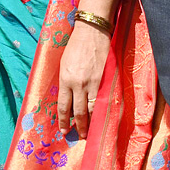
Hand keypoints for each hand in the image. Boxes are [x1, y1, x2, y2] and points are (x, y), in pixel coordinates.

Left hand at [57, 22, 109, 137]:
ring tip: (90, 131)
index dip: (63, 121)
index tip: (64, 130)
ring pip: (92, 109)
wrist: (92, 33)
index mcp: (65, 79)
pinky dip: (101, 111)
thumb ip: (65, 82)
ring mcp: (93, 83)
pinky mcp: (105, 80)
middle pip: (78, 112)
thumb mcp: (64, 64)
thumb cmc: (75, 47)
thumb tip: (68, 99)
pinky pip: (102, 100)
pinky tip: (100, 117)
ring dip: (91, 122)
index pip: (63, 106)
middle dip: (79, 127)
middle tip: (79, 136)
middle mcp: (78, 84)